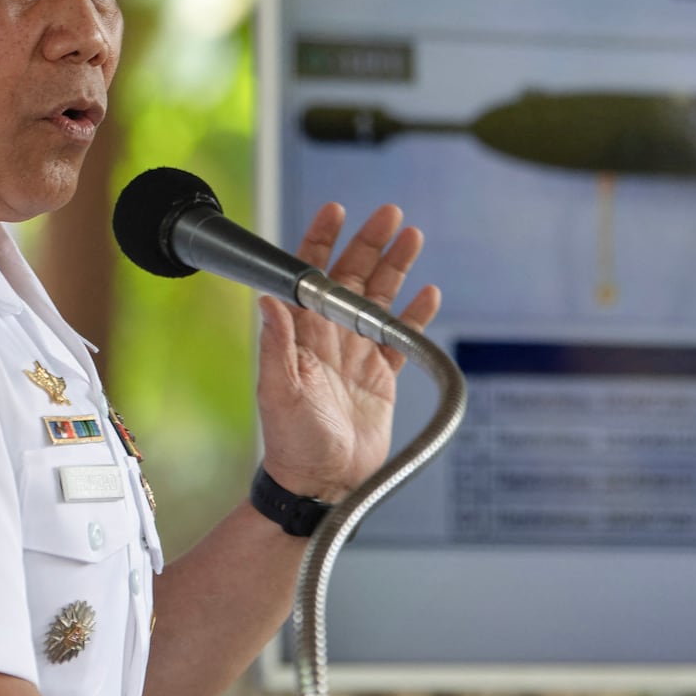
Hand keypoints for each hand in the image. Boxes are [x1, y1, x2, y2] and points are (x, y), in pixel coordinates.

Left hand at [254, 203, 440, 501]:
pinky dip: (414, 315)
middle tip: (390, 214)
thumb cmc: (291, 443)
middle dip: (370, 243)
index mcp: (302, 334)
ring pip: (379, 300)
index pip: (311, 275)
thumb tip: (267, 300)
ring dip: (396, 268)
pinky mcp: (380, 377)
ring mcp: (356, 354)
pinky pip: (399, 337)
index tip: (336, 211)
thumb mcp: (278, 392)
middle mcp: (329, 337)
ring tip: (412, 237)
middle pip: (353, 278)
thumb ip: (276, 345)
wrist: (321, 485)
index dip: (323, 240)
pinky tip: (428, 293)